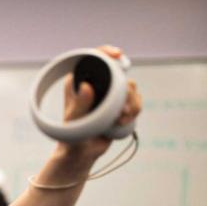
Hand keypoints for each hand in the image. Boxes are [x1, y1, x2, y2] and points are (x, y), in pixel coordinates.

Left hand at [59, 45, 142, 163]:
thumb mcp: (74, 122)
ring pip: (130, 87)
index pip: (94, 58)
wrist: (81, 153)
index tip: (118, 55)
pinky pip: (135, 100)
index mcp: (78, 81)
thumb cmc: (71, 138)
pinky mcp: (119, 106)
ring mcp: (109, 95)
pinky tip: (124, 121)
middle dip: (125, 89)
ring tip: (121, 119)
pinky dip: (134, 109)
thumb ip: (80, 105)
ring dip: (131, 102)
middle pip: (119, 72)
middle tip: (122, 109)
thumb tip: (86, 86)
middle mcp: (95, 85)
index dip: (107, 52)